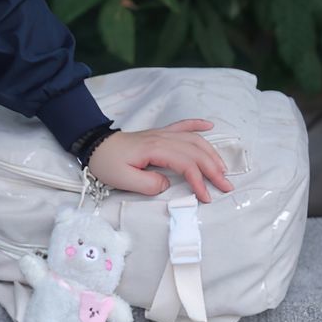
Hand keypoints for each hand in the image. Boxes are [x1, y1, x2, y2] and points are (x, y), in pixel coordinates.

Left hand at [85, 119, 232, 204]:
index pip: (186, 164)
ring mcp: (163, 134)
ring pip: (194, 140)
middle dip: (214, 170)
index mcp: (155, 149)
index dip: (199, 181)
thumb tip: (167, 184)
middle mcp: (163, 138)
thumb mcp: (123, 180)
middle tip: (226, 186)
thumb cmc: (107, 163)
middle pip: (196, 152)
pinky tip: (210, 127)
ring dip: (212, 153)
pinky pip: (183, 125)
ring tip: (223, 169)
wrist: (95, 146)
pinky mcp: (160, 134)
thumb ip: (148, 184)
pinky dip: (198, 125)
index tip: (205, 197)